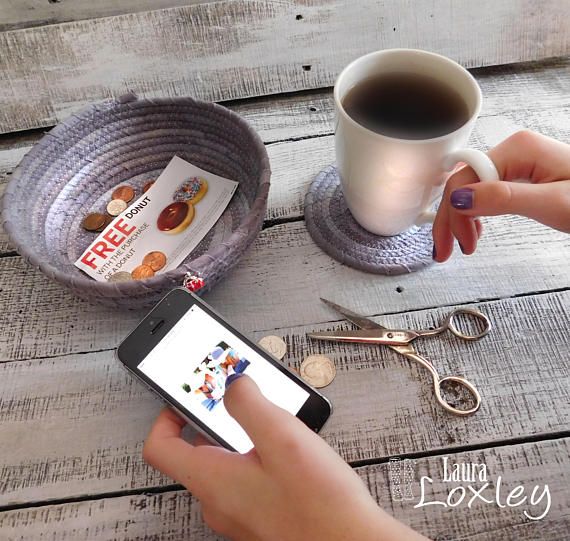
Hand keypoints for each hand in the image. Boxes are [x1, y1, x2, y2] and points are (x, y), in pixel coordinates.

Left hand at [143, 375, 426, 540]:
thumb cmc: (319, 502)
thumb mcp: (281, 436)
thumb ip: (248, 404)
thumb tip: (232, 386)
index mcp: (212, 480)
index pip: (160, 448)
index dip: (166, 416)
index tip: (186, 397)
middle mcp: (219, 502)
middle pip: (195, 454)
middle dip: (212, 420)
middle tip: (236, 398)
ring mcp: (240, 514)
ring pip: (225, 466)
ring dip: (239, 437)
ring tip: (269, 419)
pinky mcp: (261, 518)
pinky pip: (246, 481)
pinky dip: (256, 457)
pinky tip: (287, 449)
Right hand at [433, 130, 569, 261]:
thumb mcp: (552, 203)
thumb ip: (503, 199)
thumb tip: (459, 199)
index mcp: (517, 149)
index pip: (465, 179)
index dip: (453, 213)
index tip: (452, 243)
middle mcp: (513, 151)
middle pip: (463, 183)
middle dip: (451, 218)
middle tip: (445, 251)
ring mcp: (516, 162)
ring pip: (471, 189)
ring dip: (461, 218)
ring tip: (464, 245)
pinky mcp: (521, 175)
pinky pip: (486, 192)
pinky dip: (476, 212)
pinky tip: (476, 228)